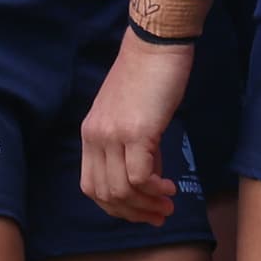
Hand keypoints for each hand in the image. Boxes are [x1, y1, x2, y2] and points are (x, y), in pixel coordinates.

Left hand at [80, 28, 196, 225]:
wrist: (156, 44)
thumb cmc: (149, 74)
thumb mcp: (132, 114)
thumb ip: (135, 145)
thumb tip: (149, 175)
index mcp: (90, 133)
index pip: (91, 185)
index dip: (116, 206)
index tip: (141, 212)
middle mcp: (96, 137)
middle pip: (104, 193)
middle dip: (132, 212)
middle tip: (159, 216)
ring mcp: (114, 135)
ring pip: (121, 189)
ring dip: (146, 205)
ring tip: (168, 205)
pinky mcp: (137, 132)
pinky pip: (140, 176)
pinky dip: (155, 189)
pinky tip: (170, 187)